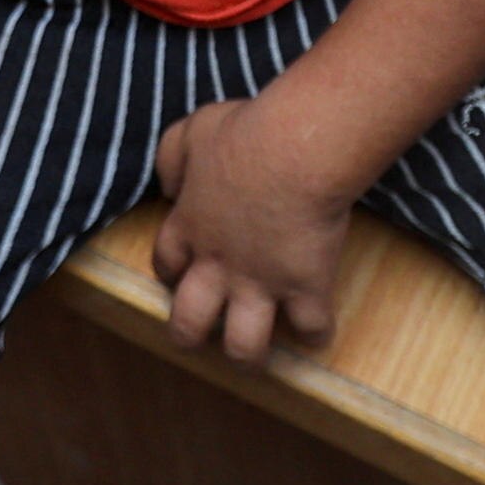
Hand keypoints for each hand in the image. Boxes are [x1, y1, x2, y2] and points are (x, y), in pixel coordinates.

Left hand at [151, 98, 349, 363]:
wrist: (292, 152)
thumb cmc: (244, 133)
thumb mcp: (193, 130)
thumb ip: (172, 157)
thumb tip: (168, 185)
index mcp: (191, 227)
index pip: (166, 264)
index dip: (170, 274)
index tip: (180, 272)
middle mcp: (218, 267)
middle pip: (190, 322)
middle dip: (191, 335)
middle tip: (202, 334)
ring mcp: (261, 284)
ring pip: (243, 345)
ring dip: (247, 354)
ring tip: (256, 354)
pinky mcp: (304, 288)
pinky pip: (312, 326)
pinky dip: (316, 332)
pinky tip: (318, 330)